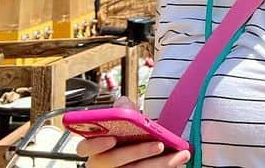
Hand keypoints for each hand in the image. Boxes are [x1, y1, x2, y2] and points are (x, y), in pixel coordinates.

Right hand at [74, 96, 190, 167]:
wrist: (141, 156)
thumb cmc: (129, 139)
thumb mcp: (125, 125)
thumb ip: (123, 112)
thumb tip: (123, 103)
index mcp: (95, 148)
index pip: (84, 147)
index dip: (95, 144)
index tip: (111, 139)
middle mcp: (100, 165)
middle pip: (113, 162)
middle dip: (138, 152)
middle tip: (159, 145)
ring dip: (159, 164)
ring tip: (180, 154)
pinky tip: (180, 160)